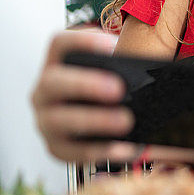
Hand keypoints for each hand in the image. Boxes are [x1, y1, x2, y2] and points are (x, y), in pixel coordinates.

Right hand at [30, 31, 136, 161]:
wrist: (88, 125)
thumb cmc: (101, 93)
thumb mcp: (108, 74)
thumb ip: (121, 67)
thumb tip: (147, 69)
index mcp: (57, 65)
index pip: (59, 45)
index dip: (82, 42)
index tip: (111, 44)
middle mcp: (45, 91)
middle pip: (54, 82)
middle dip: (85, 84)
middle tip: (118, 89)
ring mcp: (46, 120)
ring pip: (60, 120)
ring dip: (94, 120)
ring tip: (125, 121)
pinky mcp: (57, 148)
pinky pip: (75, 152)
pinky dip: (102, 151)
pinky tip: (126, 149)